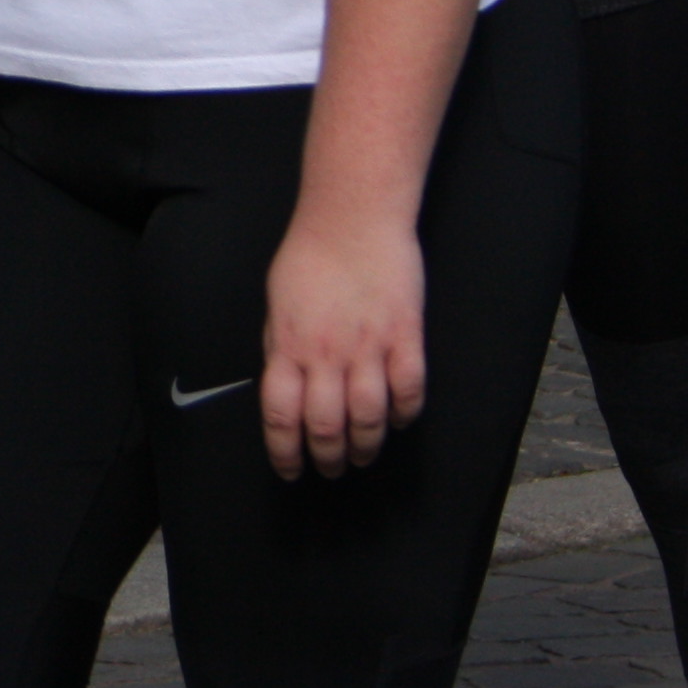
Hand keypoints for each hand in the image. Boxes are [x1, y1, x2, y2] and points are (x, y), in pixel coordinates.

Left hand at [259, 209, 427, 479]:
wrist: (352, 218)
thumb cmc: (310, 256)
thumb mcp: (278, 305)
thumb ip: (281, 349)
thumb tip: (285, 390)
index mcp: (288, 347)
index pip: (281, 417)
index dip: (284, 452)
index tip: (289, 469)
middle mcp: (327, 354)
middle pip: (326, 428)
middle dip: (327, 459)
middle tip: (331, 469)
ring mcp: (369, 348)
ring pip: (369, 419)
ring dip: (366, 446)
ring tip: (363, 455)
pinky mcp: (406, 337)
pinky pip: (409, 391)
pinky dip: (405, 414)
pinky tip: (399, 420)